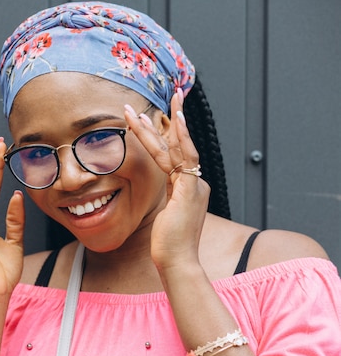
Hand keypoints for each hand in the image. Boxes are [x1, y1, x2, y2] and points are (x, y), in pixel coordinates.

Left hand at [124, 90, 209, 270]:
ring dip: (165, 123)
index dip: (170, 133)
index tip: (160, 116)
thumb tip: (166, 192)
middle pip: (182, 144)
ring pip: (177, 147)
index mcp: (190, 188)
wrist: (177, 262)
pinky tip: (171, 121)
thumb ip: (170, 199)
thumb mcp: (167, 216)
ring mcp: (194, 185)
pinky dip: (177, 139)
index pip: (177, 154)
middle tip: (174, 93)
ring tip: (159, 101)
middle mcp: (195, 183)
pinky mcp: (188, 190)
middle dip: (176, 117)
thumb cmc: (169, 244)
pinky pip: (181, 159)